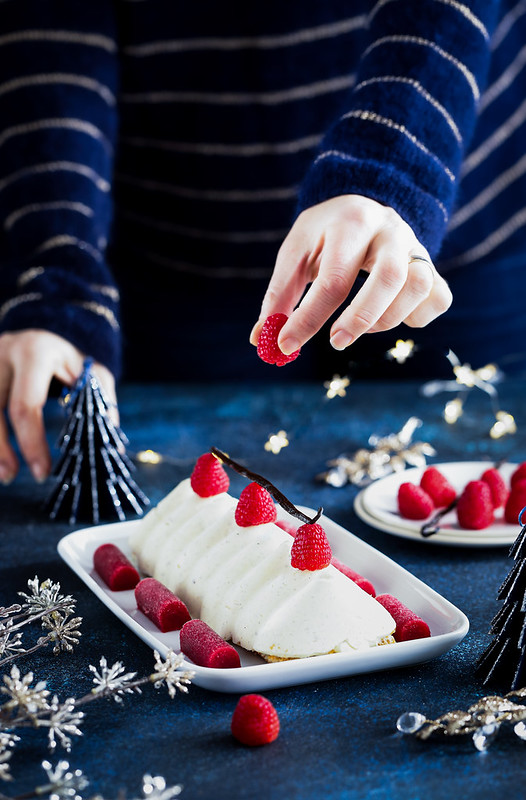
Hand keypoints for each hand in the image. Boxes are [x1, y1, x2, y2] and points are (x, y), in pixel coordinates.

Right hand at [0, 329, 116, 483]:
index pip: (26, 406)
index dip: (31, 443)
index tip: (43, 471)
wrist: (50, 326)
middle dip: (0, 450)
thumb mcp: (94, 374)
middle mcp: (4, 354)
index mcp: (35, 353)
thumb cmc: (75, 357)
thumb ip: (102, 406)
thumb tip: (113, 451)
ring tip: (3, 473)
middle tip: (11, 477)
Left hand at [250, 195, 451, 353]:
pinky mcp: (431, 266)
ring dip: (387, 319)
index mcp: (351, 223)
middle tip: (334, 342)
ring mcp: (416, 247)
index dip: (308, 318)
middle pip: (389, 278)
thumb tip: (261, 339)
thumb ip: (280, 295)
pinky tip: (389, 317)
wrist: (361, 208)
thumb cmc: (323, 237)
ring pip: (419, 287)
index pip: (333, 279)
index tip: (285, 344)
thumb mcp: (296, 254)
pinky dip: (417, 317)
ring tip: (358, 326)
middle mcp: (390, 231)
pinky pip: (439, 298)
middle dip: (360, 318)